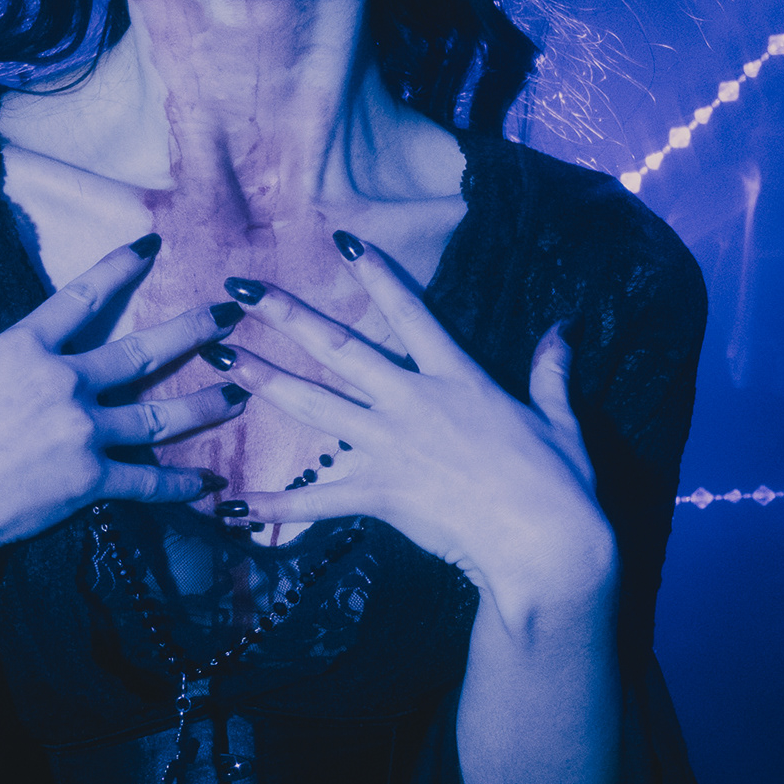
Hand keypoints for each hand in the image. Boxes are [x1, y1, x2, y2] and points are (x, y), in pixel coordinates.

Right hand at [0, 235, 238, 596]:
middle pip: (143, 350)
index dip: (119, 268)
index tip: (151, 247)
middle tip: (232, 313)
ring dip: (206, 403)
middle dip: (193, 329)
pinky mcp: (89, 480)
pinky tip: (211, 484)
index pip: (82, 296)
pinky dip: (182, 485)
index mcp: (24, 349)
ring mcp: (83, 432)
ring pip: (161, 415)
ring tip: (242, 391)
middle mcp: (64, 382)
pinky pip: (148, 481)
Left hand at [211, 240, 616, 625]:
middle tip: (239, 288)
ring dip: (262, 380)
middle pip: (338, 348)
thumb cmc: (562, 484)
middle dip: (284, 314)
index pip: (410, 311)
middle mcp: (413, 402)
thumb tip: (564, 327)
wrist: (547, 544)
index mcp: (458, 377)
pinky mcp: (380, 494)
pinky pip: (317, 500)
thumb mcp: (560, 419)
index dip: (376, 273)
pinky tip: (234, 503)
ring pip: (313, 406)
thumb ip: (551, 371)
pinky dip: (275, 504)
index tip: (343, 239)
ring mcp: (390, 446)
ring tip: (218, 358)